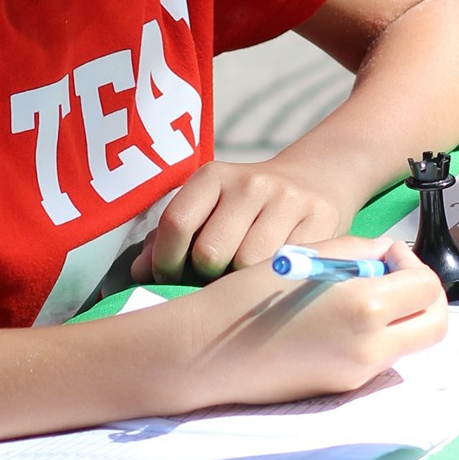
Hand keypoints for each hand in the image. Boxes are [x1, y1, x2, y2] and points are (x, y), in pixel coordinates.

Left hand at [132, 157, 355, 283]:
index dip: (165, 262)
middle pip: (210, 254)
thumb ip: (169, 239)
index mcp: (213, 176)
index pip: (176, 223)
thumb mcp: (207, 209)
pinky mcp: (320, 220)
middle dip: (204, 276)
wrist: (315, 180)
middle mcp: (250, 184)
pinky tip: (271, 273)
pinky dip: (272, 279)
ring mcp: (288, 201)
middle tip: (212, 278)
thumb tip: (138, 274)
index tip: (169, 277)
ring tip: (242, 276)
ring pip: (247, 266)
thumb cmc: (244, 209)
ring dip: (239, 282)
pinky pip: (284, 268)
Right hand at [178, 238, 448, 407]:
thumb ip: (360, 250)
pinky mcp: (342, 390)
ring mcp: (358, 375)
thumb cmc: (250, 296)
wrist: (208, 352)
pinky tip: (336, 318)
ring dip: (400, 315)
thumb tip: (388, 257)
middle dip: (424, 296)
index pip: (426, 286)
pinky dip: (375, 334)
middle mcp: (371, 348)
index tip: (387, 254)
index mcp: (365, 307)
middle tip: (394, 276)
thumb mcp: (309, 253)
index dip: (412, 262)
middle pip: (435, 326)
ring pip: (409, 343)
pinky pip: (380, 358)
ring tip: (357, 293)